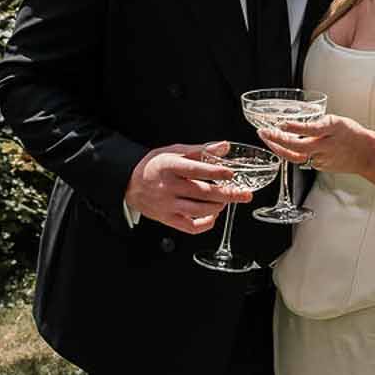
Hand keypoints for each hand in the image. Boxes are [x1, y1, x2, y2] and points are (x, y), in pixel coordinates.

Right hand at [124, 140, 252, 233]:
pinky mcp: (167, 219)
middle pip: (201, 193)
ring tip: (225, 201)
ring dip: (218, 207)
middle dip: (227, 194)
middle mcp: (168, 187)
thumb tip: (224, 146)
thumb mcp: (175, 151)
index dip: (216, 173)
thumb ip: (201, 150)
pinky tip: (213, 216)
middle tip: (244, 194)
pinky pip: (190, 227)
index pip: (196, 170)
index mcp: (169, 166)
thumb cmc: (155, 165)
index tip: (231, 174)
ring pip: (198, 210)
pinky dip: (206, 224)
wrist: (130, 183)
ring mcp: (167, 205)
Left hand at [262, 114, 372, 176]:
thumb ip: (317, 123)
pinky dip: (290, 152)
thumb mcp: (337, 121)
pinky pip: (302, 159)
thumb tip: (296, 124)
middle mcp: (325, 147)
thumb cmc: (351, 135)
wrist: (365, 154)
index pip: (311, 130)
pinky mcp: (319, 167)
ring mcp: (321, 159)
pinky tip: (282, 145)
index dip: (295, 128)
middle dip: (277, 140)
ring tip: (267, 138)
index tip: (281, 124)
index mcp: (331, 130)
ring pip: (295, 156)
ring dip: (279, 148)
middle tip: (263, 132)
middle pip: (298, 147)